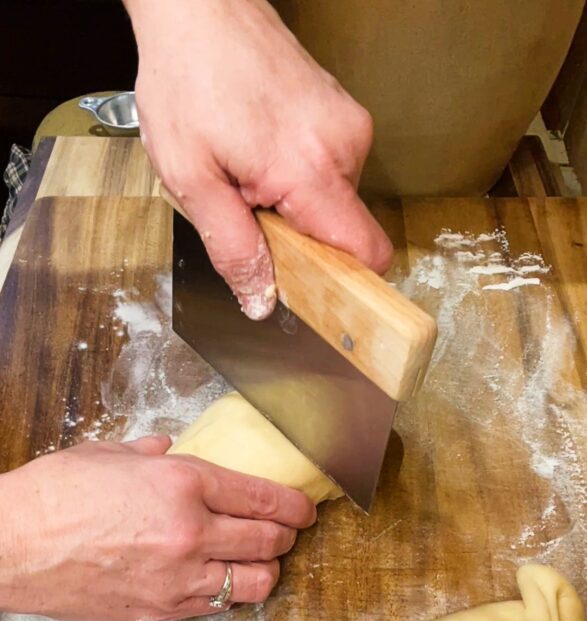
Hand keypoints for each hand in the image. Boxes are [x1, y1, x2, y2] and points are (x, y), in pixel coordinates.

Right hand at [0, 436, 315, 620]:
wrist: (11, 546)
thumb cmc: (53, 495)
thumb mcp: (107, 456)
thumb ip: (150, 455)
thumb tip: (168, 450)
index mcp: (183, 484)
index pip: (263, 498)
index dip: (295, 505)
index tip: (306, 509)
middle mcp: (190, 532)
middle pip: (268, 541)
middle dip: (286, 536)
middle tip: (288, 533)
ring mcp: (177, 577)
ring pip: (254, 583)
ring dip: (266, 571)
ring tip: (262, 562)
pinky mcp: (160, 610)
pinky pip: (215, 606)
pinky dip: (228, 594)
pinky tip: (222, 583)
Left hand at [126, 0, 392, 317]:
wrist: (199, 7)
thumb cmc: (189, 77)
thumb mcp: (192, 178)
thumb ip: (231, 247)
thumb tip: (260, 299)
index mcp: (312, 168)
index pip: (365, 252)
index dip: (344, 283)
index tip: (315, 291)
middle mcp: (344, 145)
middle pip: (343, 231)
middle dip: (297, 236)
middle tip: (247, 204)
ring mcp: (349, 125)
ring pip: (334, 201)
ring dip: (292, 204)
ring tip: (247, 168)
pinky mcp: (343, 114)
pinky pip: (330, 171)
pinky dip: (297, 177)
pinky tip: (259, 149)